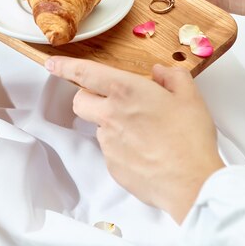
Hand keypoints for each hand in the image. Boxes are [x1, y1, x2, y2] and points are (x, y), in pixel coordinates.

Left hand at [45, 56, 223, 223]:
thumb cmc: (190, 139)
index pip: (84, 72)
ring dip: (112, 124)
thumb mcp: (190, 96)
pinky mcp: (112, 166)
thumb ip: (172, 77)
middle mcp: (110, 115)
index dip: (65, 66)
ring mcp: (109, 143)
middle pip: (80, 101)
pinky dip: (123, 148)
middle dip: (89, 96)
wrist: (191, 182)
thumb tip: (161, 73)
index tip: (53, 63)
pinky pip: (110, 151)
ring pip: (98, 127)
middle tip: (112, 99)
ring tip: (144, 132)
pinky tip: (146, 151)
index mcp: (125, 91)